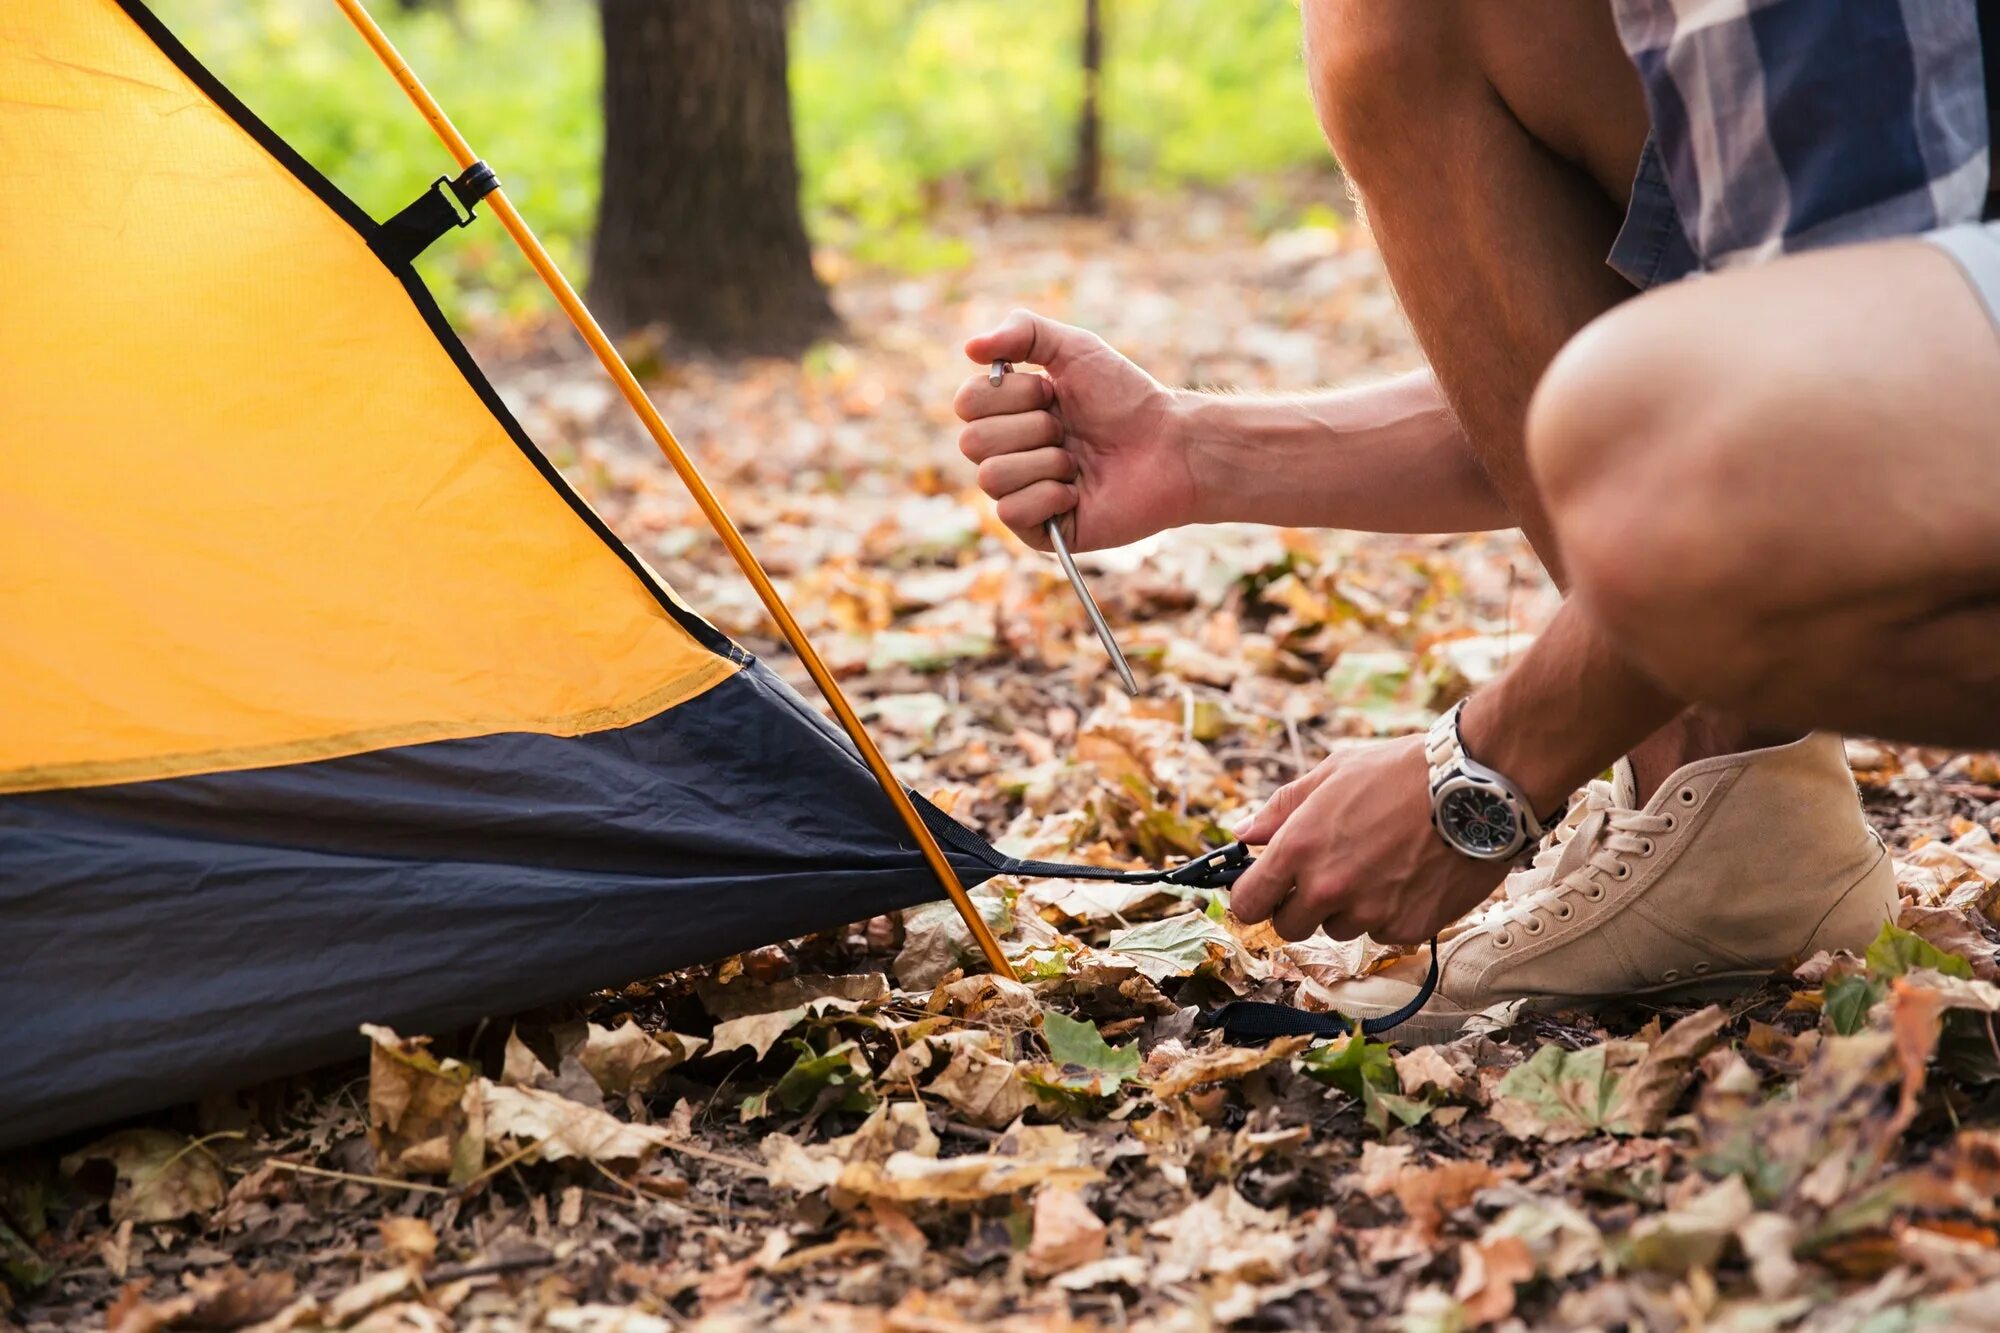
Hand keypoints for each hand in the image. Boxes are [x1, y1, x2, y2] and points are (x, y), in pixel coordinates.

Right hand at [956, 309, 1196, 551]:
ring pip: (991, 477)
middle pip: (973, 442)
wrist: (1170, 445)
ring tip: (1078, 461)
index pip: (967, 403)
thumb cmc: (1126, 397)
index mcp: (1009, 412)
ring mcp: (1021, 493)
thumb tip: (968, 348)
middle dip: (1031, 428)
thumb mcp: (1075, 348)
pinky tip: (1078, 492)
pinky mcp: (1039, 532)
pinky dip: (1050, 495)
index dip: (1009, 395)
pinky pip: (1012, 512)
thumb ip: (1022, 331)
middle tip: (1069, 429)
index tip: (1050, 392)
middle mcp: (1009, 452)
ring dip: (1045, 461)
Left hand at [1228, 735, 1506, 944]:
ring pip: (1340, 929)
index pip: (1249, 903)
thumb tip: (1244, 833)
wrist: (1477, 788)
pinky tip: (1411, 875)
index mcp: (1300, 847)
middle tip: (1326, 877)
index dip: (1253, 898)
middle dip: (1300, 907)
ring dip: (1349, 908)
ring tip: (1380, 864)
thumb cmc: (1403, 771)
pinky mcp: (1408, 928)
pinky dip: (1391, 912)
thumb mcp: (1334, 772)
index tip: (1264, 891)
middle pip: (1289, 928)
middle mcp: (1328, 887)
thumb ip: (1281, 808)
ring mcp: (1369, 913)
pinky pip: (1384, 932)